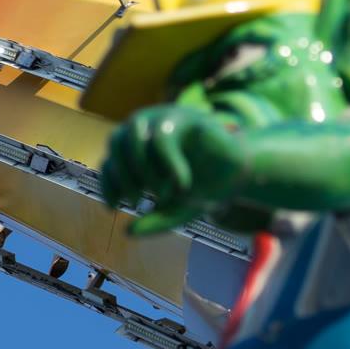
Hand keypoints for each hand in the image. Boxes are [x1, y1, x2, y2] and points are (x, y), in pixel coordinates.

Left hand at [98, 105, 249, 235]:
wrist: (242, 175)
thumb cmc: (204, 188)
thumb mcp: (178, 210)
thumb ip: (155, 222)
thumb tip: (127, 232)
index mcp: (140, 149)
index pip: (110, 160)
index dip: (107, 184)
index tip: (113, 208)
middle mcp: (149, 128)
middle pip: (116, 141)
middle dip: (122, 176)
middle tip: (135, 202)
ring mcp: (167, 117)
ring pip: (134, 129)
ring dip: (141, 167)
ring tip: (162, 194)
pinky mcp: (186, 116)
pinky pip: (164, 135)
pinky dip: (168, 163)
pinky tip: (182, 182)